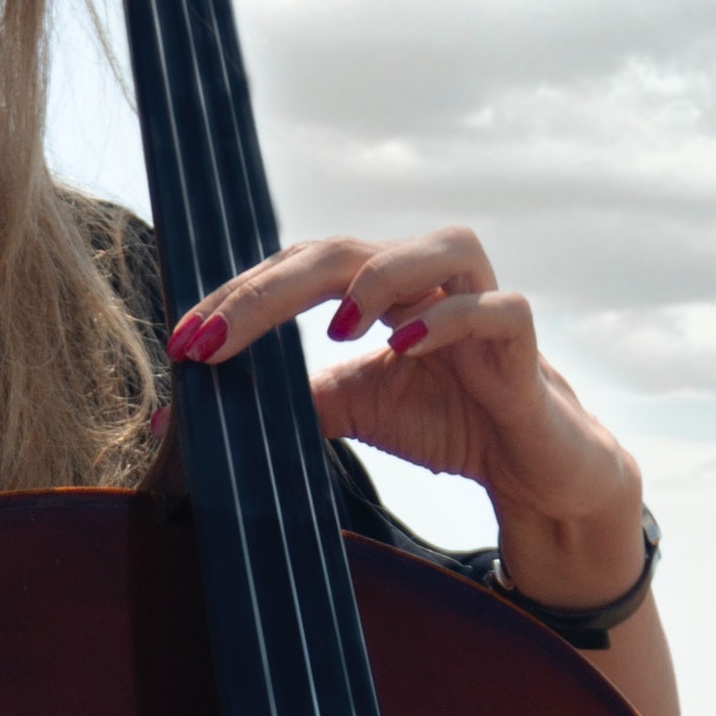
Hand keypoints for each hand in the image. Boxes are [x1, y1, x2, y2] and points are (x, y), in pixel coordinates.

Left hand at [168, 222, 648, 607]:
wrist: (531, 467)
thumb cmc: (447, 421)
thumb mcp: (354, 407)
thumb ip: (295, 399)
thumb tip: (204, 416)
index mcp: (384, 287)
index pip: (302, 266)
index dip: (242, 296)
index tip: (184, 339)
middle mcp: (432, 277)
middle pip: (349, 252)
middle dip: (273, 292)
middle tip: (213, 336)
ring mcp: (483, 302)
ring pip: (441, 248)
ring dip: (380, 278)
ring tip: (332, 327)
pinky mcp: (522, 342)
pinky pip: (496, 308)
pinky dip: (450, 319)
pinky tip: (405, 345)